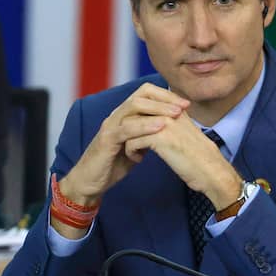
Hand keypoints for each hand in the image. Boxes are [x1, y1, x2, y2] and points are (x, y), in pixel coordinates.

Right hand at [59, 83, 189, 205]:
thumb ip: (147, 135)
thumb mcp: (135, 146)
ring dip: (158, 109)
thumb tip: (168, 130)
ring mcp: (110, 126)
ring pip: (133, 107)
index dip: (166, 95)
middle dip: (165, 99)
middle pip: (141, 95)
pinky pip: (126, 129)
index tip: (185, 104)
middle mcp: (116, 116)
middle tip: (184, 106)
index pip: (145, 94)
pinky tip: (160, 127)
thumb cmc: (112, 164)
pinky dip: (144, 126)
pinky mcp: (106, 140)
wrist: (90, 182)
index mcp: (124, 115)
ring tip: (176, 114)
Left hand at [125, 111, 241, 209]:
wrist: (212, 172)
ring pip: (130, 125)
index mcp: (176, 109)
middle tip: (130, 141)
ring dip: (127, 139)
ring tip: (133, 151)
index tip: (135, 132)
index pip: (146, 102)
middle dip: (128, 126)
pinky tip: (139, 159)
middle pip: (135, 111)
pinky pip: (132, 141)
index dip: (136, 117)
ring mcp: (165, 123)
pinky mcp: (160, 138)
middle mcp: (170, 112)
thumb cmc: (199, 158)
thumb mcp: (185, 134)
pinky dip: (131, 152)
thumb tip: (155, 124)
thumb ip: (172, 125)